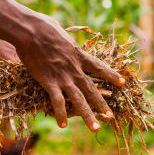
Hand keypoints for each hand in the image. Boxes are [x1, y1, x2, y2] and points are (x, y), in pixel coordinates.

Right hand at [14, 14, 124, 131]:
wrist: (31, 31)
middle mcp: (75, 68)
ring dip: (88, 115)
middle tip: (110, 116)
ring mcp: (63, 76)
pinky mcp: (49, 82)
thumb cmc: (42, 26)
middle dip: (101, 104)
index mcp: (79, 55)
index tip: (122, 82)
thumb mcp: (60, 30)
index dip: (111, 75)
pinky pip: (57, 101)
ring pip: (79, 99)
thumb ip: (64, 38)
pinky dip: (60, 113)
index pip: (99, 67)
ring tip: (96, 128)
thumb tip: (60, 32)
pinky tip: (62, 125)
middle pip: (91, 89)